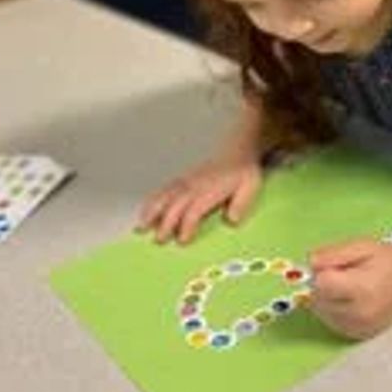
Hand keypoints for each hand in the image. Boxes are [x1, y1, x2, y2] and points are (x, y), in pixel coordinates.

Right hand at [138, 155, 261, 243]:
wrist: (237, 151)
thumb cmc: (243, 172)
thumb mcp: (250, 186)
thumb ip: (241, 203)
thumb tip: (232, 220)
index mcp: (210, 190)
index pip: (195, 209)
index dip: (188, 225)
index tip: (183, 240)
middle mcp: (194, 185)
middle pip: (175, 205)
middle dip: (166, 223)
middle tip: (159, 240)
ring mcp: (186, 182)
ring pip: (164, 196)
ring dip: (152, 212)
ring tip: (141, 227)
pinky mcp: (182, 180)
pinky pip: (163, 190)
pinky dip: (152, 201)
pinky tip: (145, 212)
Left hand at [309, 239, 391, 339]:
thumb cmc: (384, 259)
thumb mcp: (360, 246)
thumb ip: (333, 254)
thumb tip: (310, 263)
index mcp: (362, 289)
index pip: (320, 284)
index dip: (322, 272)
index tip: (336, 266)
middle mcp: (361, 314)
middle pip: (318, 300)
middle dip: (323, 286)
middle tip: (344, 276)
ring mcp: (360, 327)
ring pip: (322, 313)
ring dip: (327, 299)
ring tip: (348, 288)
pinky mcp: (359, 335)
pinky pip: (331, 322)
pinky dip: (334, 311)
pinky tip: (350, 301)